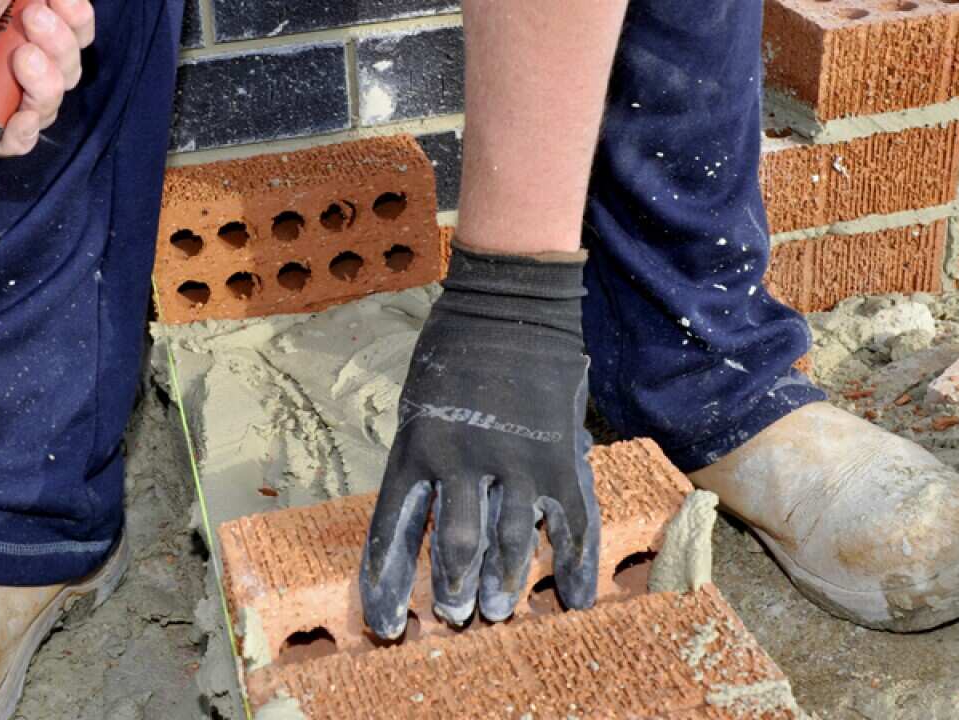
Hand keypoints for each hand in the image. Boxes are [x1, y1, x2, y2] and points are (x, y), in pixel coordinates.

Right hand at [0, 0, 94, 155]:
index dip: (14, 135)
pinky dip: (75, 19)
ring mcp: (37, 41)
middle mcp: (5, 64)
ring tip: (36, 11)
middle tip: (26, 54)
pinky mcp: (64, 19)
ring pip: (68, 74)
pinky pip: (83, 37)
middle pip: (40, 109)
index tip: (22, 118)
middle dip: (42, 88)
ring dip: (57, 46)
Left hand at [360, 247, 600, 637]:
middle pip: (455, 545)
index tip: (385, 626)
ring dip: (503, 584)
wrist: (507, 307)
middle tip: (455, 617)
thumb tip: (427, 516)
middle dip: (454, 590)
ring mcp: (511, 460)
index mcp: (414, 449)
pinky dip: (573, 565)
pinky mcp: (556, 457)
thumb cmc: (452, 355)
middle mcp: (458, 460)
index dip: (387, 584)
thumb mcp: (418, 407)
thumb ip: (425, 462)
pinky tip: (574, 599)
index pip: (391, 532)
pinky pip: (569, 524)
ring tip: (496, 612)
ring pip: (508, 542)